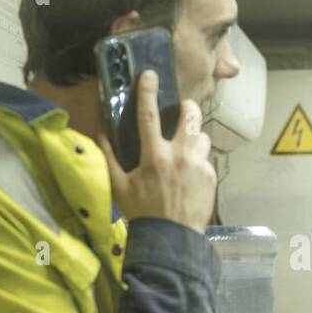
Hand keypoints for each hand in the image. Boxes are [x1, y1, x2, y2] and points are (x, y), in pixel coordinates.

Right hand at [100, 70, 214, 232]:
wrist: (172, 238)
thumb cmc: (143, 213)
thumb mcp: (119, 187)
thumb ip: (110, 158)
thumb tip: (101, 135)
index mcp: (154, 156)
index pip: (148, 116)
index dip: (147, 92)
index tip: (150, 74)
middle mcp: (179, 155)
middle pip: (191, 116)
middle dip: (188, 107)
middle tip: (182, 110)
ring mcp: (198, 165)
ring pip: (203, 136)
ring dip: (195, 138)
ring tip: (186, 148)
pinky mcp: (211, 176)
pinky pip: (206, 159)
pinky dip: (198, 162)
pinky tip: (190, 176)